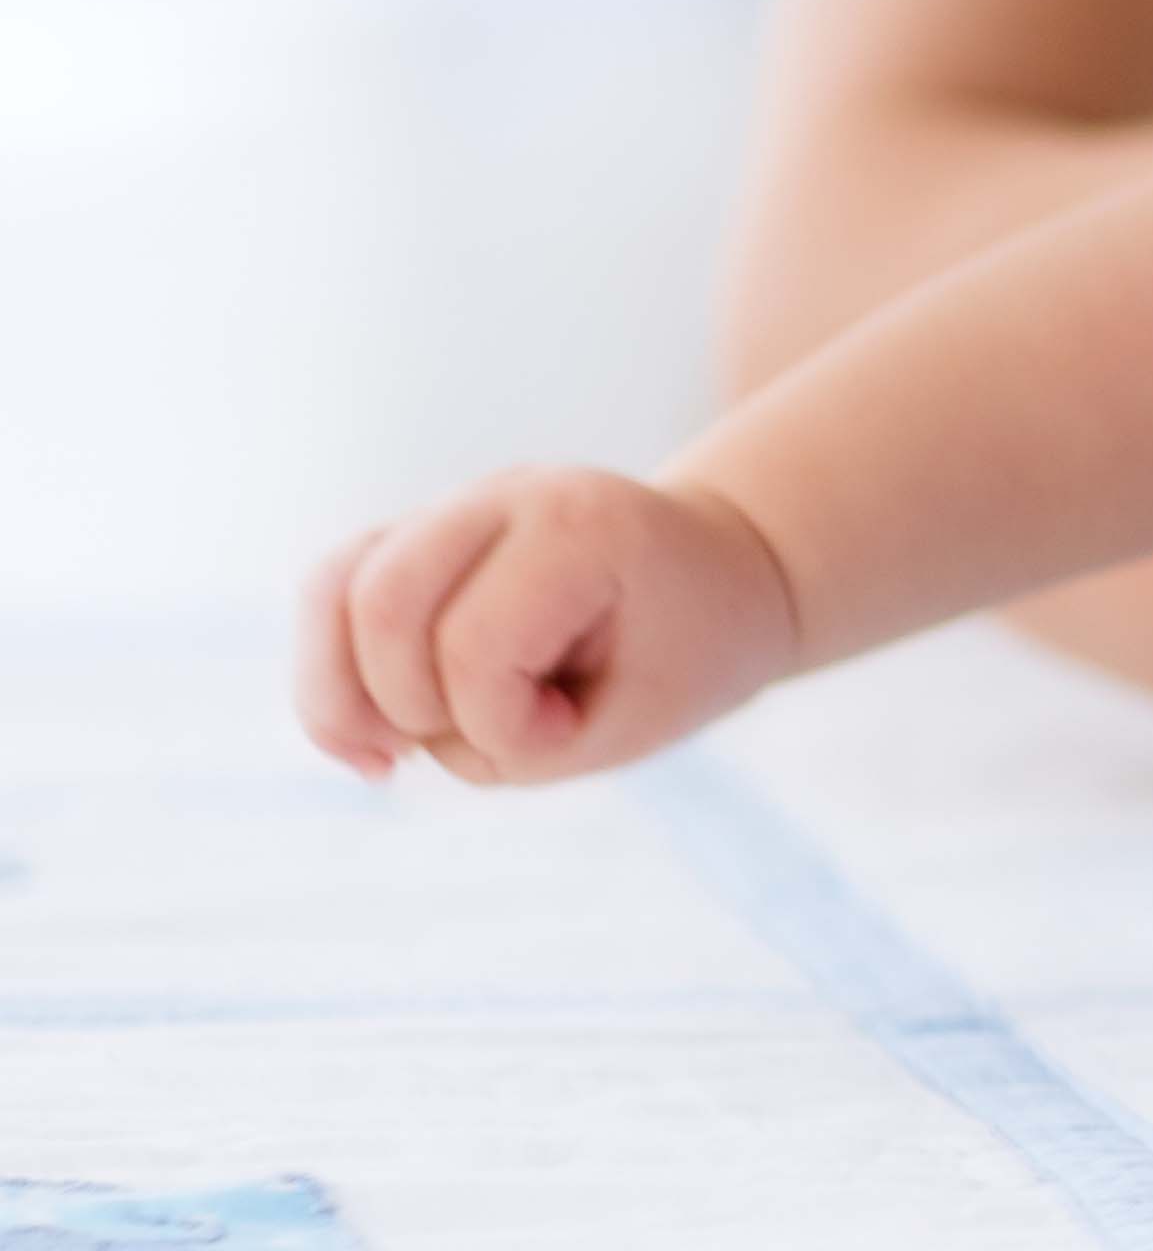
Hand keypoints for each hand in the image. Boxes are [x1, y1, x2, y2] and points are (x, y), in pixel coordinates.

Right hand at [291, 467, 805, 786]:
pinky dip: (330, 671)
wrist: (725, 579)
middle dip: (405, 706)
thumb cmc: (686, 655)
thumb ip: (503, 743)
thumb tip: (370, 735)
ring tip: (389, 755)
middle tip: (480, 743)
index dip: (502, 725)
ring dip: (341, 693)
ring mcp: (455, 504)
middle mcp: (507, 495)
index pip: (476, 646)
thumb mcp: (630, 725)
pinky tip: (372, 735)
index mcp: (580, 526)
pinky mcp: (418, 531)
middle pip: (382, 602)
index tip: (570, 728)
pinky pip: (330, 591)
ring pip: (332, 588)